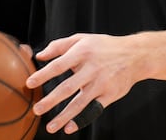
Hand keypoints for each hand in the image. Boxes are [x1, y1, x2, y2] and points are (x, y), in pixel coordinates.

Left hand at [26, 33, 140, 134]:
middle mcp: (92, 68)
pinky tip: (70, 128)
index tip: (29, 83)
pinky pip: (94, 110)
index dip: (43, 74)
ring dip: (64, 116)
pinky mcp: (110, 94)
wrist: (136, 55)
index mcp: (83, 52)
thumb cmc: (104, 46)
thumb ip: (59, 45)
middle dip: (51, 100)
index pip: (59, 65)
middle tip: (37, 109)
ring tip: (50, 127)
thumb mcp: (83, 39)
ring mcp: (102, 83)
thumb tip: (39, 55)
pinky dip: (82, 120)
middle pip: (68, 87)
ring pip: (80, 103)